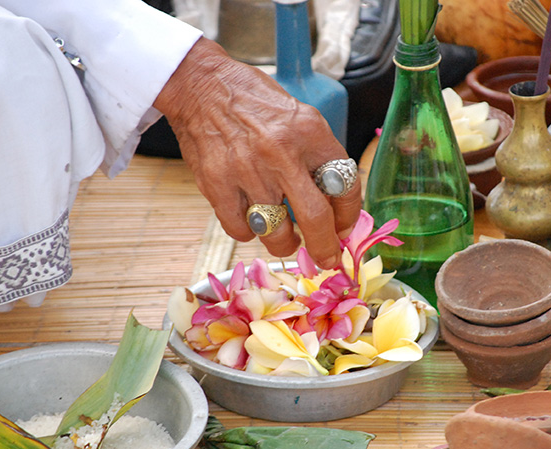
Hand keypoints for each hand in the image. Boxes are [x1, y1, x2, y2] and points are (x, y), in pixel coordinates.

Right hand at [154, 38, 360, 269]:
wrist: (201, 86)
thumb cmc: (255, 103)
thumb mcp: (300, 118)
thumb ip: (318, 158)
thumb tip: (336, 207)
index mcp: (310, 132)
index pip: (344, 186)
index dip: (348, 216)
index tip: (343, 230)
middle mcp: (281, 153)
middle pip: (315, 218)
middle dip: (325, 249)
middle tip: (327, 259)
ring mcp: (246, 171)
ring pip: (276, 233)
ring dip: (285, 245)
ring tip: (286, 240)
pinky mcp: (216, 184)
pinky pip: (240, 230)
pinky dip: (249, 233)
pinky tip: (251, 220)